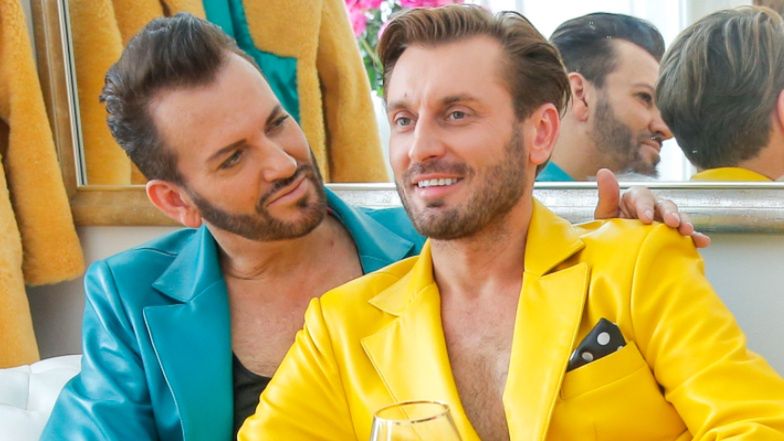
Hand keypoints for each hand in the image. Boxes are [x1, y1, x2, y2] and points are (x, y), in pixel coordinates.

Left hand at [594, 169, 710, 247]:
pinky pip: (687, 234)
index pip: (642, 196)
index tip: (645, 218)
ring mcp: (664, 219)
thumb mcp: (604, 214)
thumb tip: (604, 172)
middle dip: (670, 213)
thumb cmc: (610, 230)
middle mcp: (653, 206)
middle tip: (672, 223)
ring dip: (685, 222)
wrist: (616, 250)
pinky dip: (696, 237)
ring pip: (678, 216)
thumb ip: (607, 196)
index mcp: (635, 198)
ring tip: (688, 232)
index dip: (645, 206)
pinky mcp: (674, 233)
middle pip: (664, 204)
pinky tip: (702, 242)